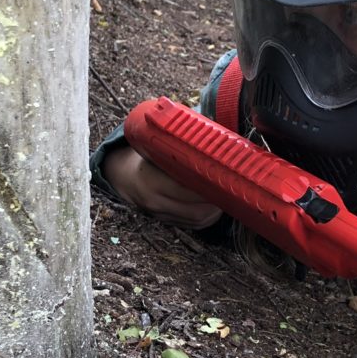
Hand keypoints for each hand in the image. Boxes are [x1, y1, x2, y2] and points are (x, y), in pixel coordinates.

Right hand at [102, 146, 221, 229]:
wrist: (124, 176)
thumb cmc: (145, 156)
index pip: (186, 189)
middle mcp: (155, 201)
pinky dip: (208, 217)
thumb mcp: (155, 148)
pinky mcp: (167, 223)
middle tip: (232, 187)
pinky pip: (193, 225)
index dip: (208, 185)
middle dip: (217, 200)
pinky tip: (216, 205)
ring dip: (216, 210)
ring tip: (228, 196)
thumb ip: (178, 144)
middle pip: (195, 209)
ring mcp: (161, 214)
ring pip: (197, 219)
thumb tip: (211, 132)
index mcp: (150, 180)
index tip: (225, 176)